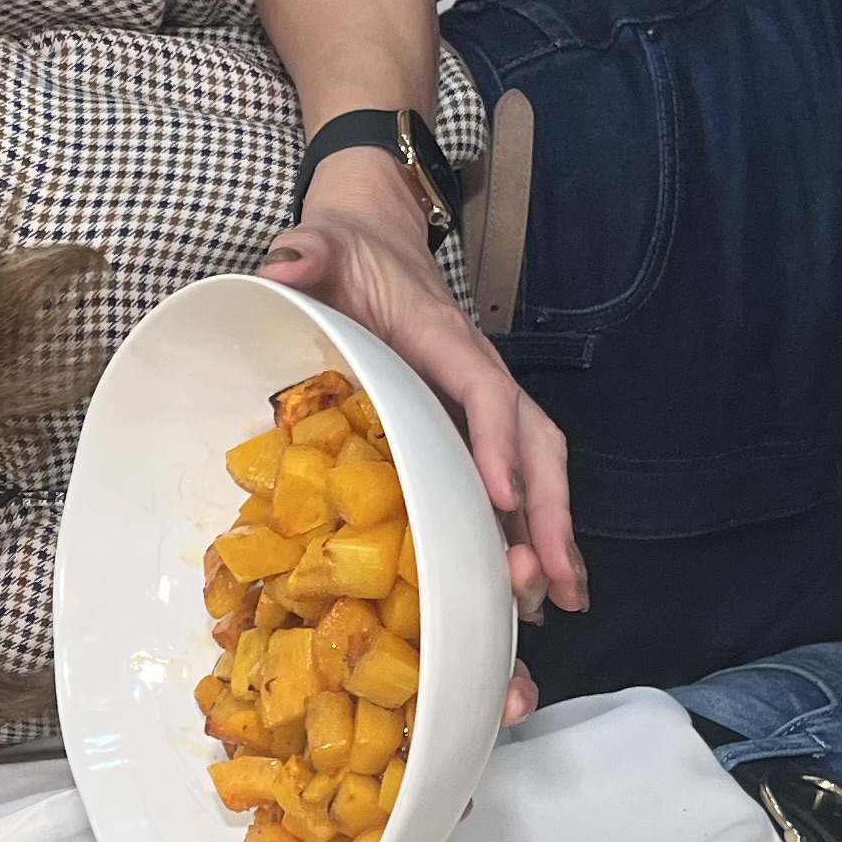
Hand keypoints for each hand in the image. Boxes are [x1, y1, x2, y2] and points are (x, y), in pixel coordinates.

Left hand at [263, 162, 588, 620]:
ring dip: (551, 535)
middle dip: (547, 511)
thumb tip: (285, 265)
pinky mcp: (474, 429)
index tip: (500, 497)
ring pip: (538, 471)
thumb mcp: (320, 245)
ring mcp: (484, 406)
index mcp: (445, 340)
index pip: (484, 391)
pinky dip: (531, 536)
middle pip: (536, 443)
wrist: (372, 240)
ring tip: (556, 602)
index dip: (497, 442)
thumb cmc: (348, 254)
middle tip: (544, 578)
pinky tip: (536, 592)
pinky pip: (516, 483)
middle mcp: (480, 376)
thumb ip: (305, 251)